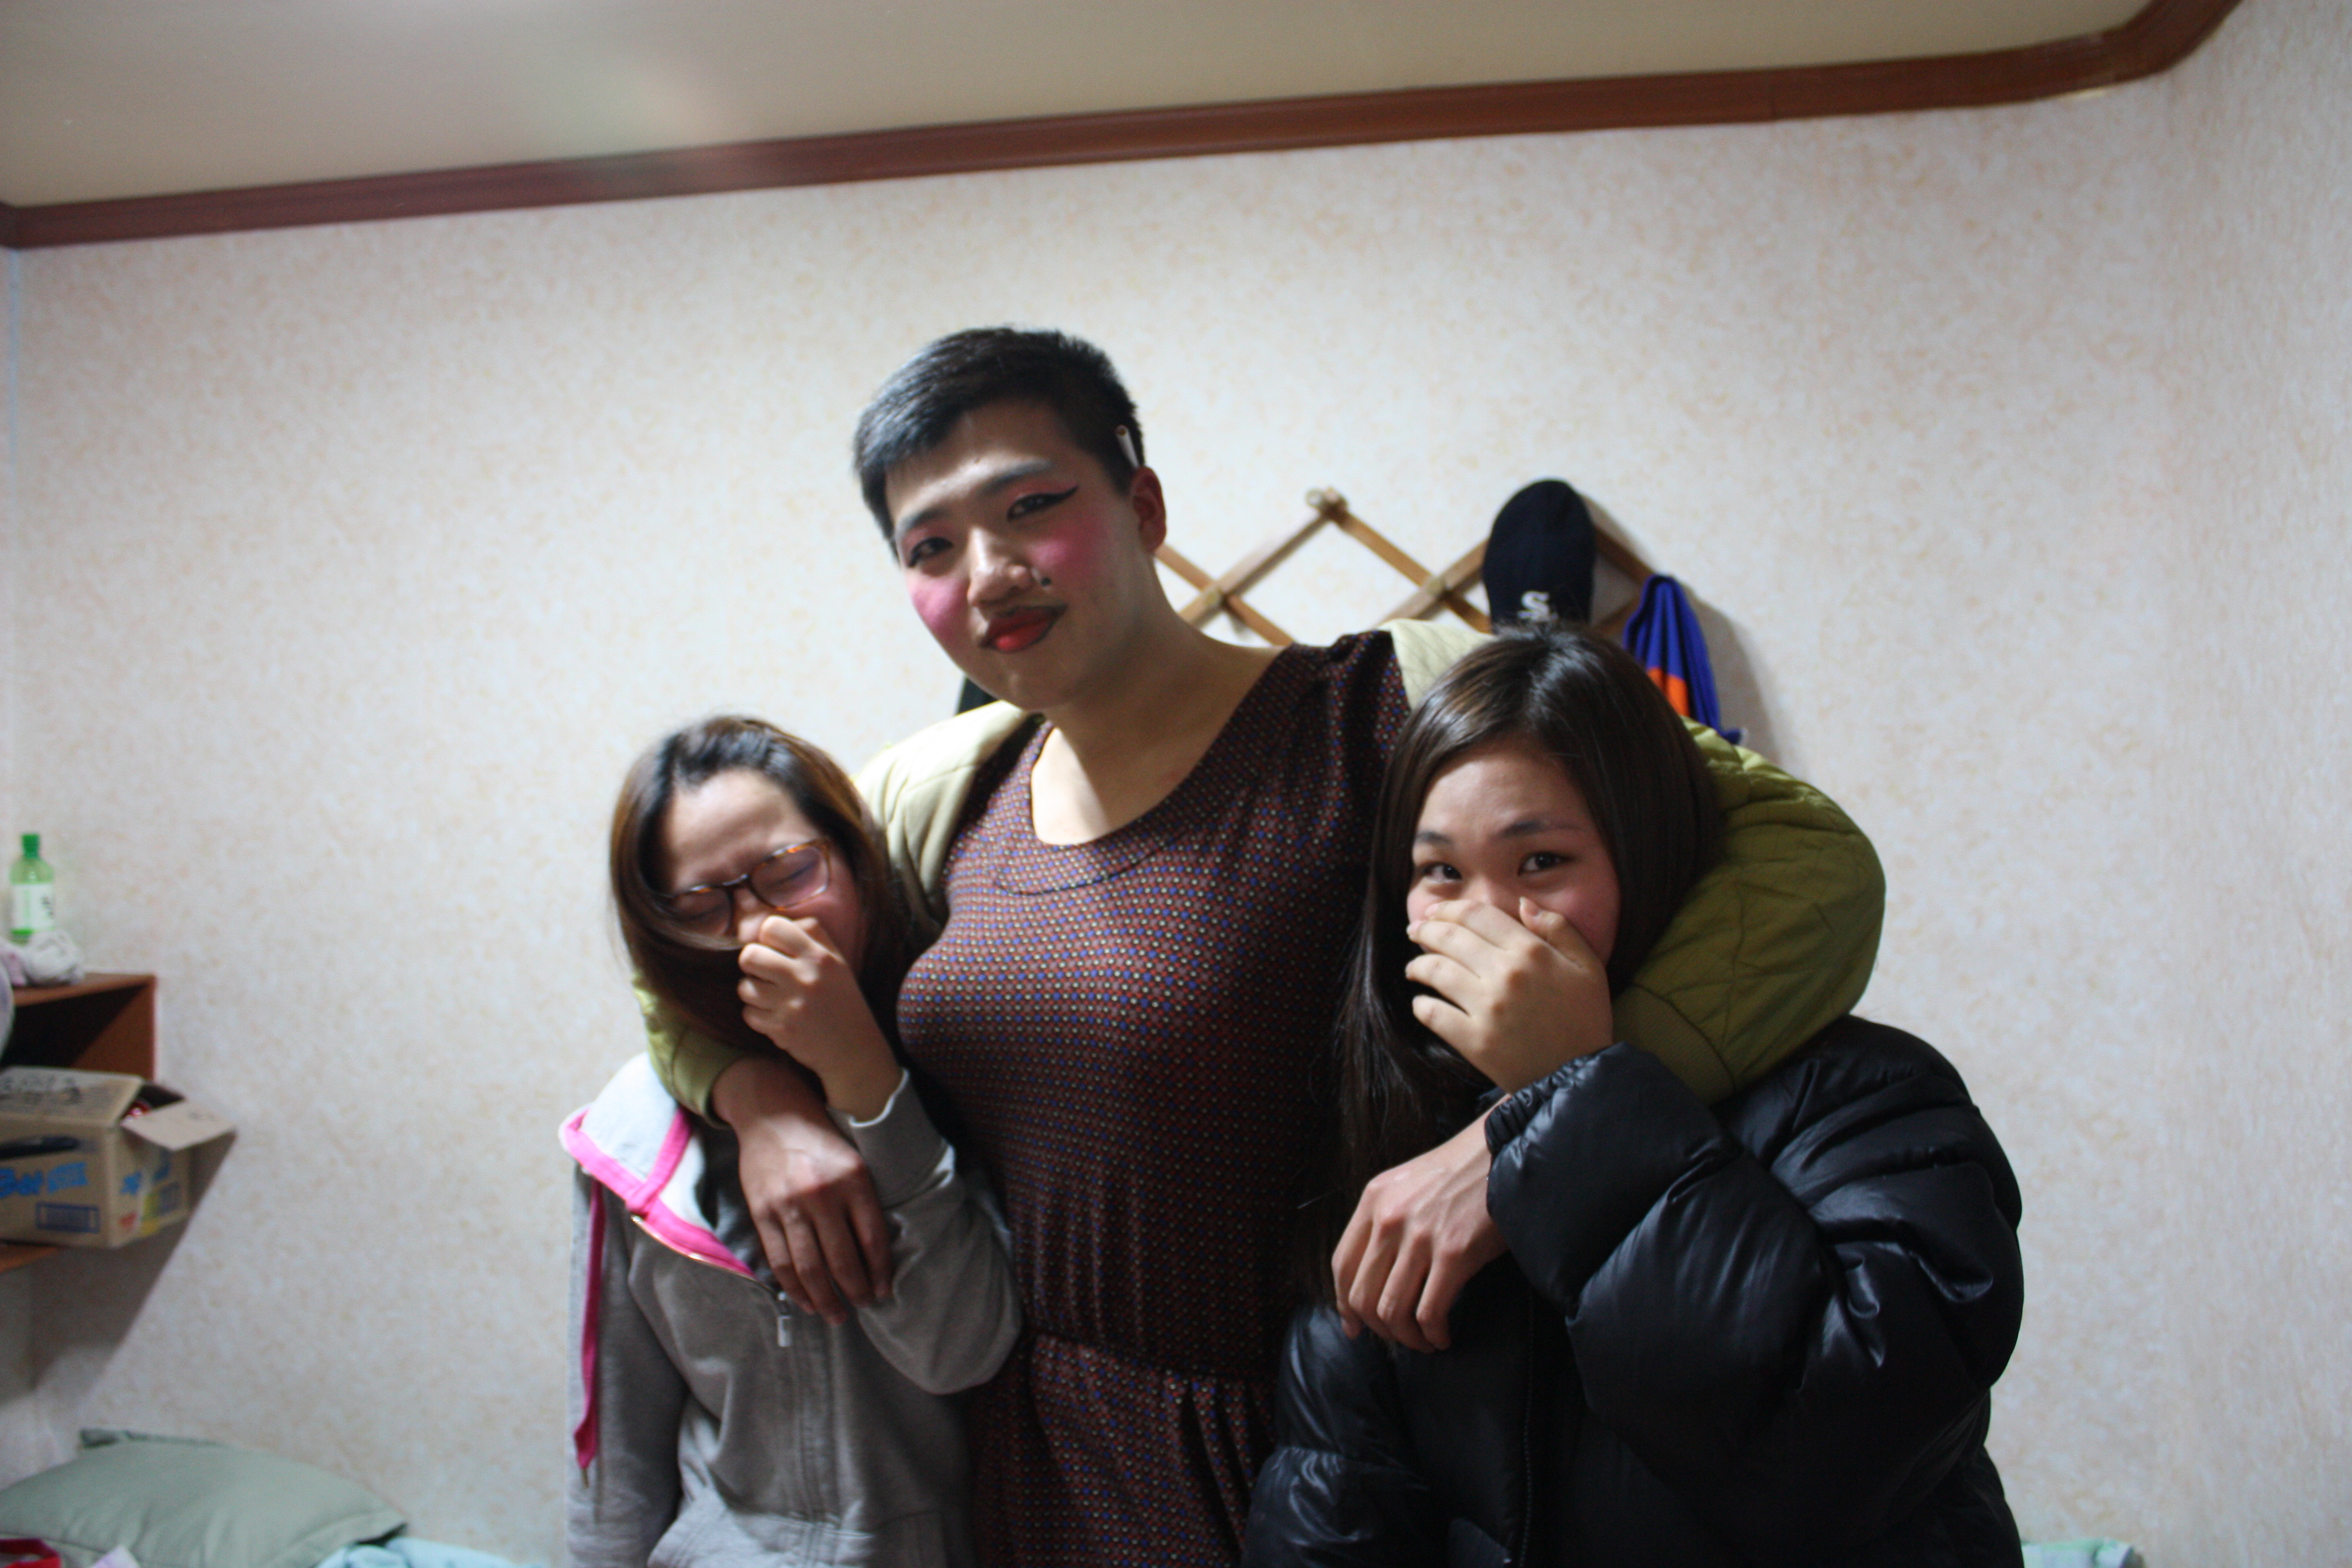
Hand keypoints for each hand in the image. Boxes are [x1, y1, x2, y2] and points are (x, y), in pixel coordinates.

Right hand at [710, 1055, 894, 1321]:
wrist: (773, 1114)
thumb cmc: (822, 1140)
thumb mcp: (855, 1161)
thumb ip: (864, 1203)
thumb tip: (876, 1255)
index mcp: (854, 1179)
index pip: (872, 1239)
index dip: (879, 1272)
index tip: (883, 1292)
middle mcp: (822, 1194)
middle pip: (841, 1260)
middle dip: (854, 1292)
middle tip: (862, 1309)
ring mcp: (789, 1206)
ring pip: (809, 1268)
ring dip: (825, 1299)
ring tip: (836, 1316)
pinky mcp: (763, 1213)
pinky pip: (780, 1262)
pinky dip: (794, 1288)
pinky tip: (806, 1301)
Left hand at [738, 915, 901, 1120]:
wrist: (854, 1050)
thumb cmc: (842, 1001)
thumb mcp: (837, 962)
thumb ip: (810, 936)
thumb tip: (770, 921)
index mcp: (820, 957)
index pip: (772, 926)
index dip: (767, 936)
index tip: (774, 948)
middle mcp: (806, 978)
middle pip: (749, 955)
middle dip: (753, 963)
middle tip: (765, 973)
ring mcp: (793, 1005)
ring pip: (744, 986)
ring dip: (753, 992)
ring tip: (771, 997)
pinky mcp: (782, 1030)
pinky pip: (748, 1013)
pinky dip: (757, 1016)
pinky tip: (775, 1016)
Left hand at [1331, 1115, 1506, 1352]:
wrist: (1502, 1153)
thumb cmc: (1460, 1175)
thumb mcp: (1407, 1186)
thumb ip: (1385, 1221)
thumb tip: (1372, 1276)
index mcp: (1373, 1200)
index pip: (1341, 1265)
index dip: (1344, 1304)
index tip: (1355, 1326)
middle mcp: (1389, 1218)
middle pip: (1362, 1295)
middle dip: (1379, 1328)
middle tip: (1399, 1338)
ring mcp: (1419, 1236)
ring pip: (1392, 1310)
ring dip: (1407, 1338)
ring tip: (1424, 1342)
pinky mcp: (1453, 1253)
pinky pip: (1429, 1312)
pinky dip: (1433, 1334)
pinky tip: (1443, 1337)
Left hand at [1403, 897, 1612, 1092]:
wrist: (1581, 1076)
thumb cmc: (1585, 1018)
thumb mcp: (1588, 965)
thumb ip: (1558, 928)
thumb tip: (1523, 903)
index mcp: (1531, 951)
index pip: (1477, 915)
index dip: (1449, 908)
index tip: (1434, 912)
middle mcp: (1505, 974)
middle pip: (1449, 938)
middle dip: (1424, 930)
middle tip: (1414, 932)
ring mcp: (1487, 1009)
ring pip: (1436, 971)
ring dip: (1418, 965)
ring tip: (1414, 969)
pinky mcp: (1475, 1041)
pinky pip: (1434, 1014)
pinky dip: (1422, 1005)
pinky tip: (1421, 1003)